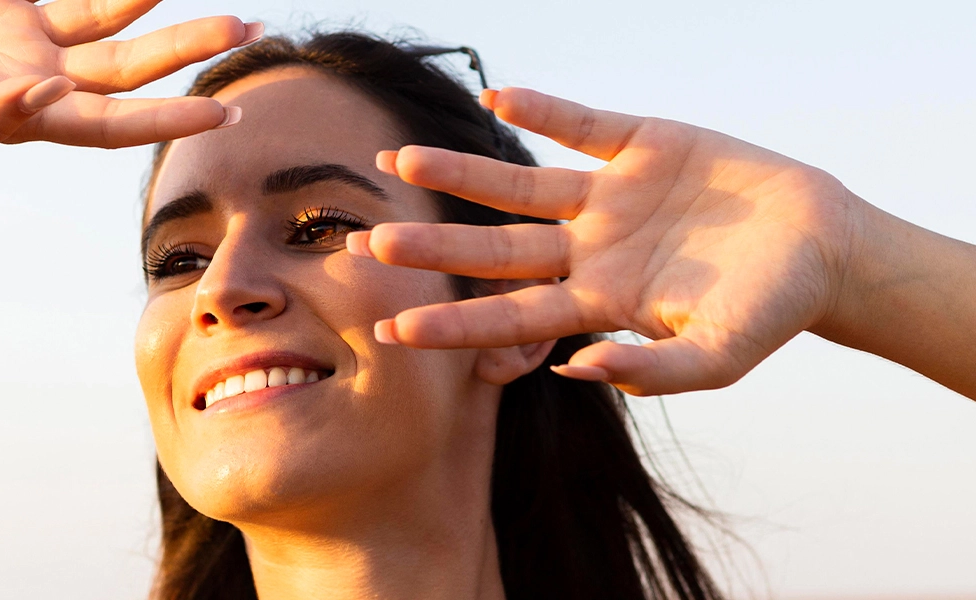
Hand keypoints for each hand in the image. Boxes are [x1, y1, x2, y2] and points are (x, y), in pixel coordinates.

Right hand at [0, 0, 257, 157]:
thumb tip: (45, 97)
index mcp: (33, 118)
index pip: (118, 123)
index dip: (171, 118)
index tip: (226, 111)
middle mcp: (44, 77)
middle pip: (133, 63)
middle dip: (188, 47)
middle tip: (246, 28)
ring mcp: (29, 35)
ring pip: (110, 15)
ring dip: (155, 0)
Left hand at [347, 87, 864, 395]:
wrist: (823, 246)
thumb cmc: (771, 311)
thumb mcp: (719, 357)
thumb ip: (652, 372)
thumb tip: (577, 372)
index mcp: (599, 302)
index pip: (511, 316)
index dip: (454, 325)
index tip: (393, 330)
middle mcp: (589, 249)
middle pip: (495, 251)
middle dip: (434, 249)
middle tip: (370, 246)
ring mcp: (609, 195)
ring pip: (519, 184)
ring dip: (462, 174)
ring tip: (401, 161)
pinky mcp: (640, 144)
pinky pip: (580, 123)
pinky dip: (543, 108)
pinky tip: (496, 95)